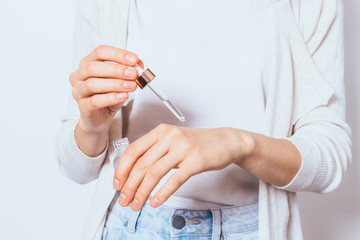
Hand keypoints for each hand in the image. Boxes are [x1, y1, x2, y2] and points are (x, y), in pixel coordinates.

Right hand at [70, 45, 138, 133]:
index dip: (117, 54)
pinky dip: (110, 98)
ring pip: (92, 84)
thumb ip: (128, 72)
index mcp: (87, 63)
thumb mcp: (120, 80)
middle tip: (133, 73)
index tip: (134, 59)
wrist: (100, 117)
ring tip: (131, 86)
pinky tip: (123, 96)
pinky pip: (94, 101)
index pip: (100, 52)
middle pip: (93, 67)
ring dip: (115, 84)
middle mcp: (79, 76)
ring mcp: (78, 91)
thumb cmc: (108, 95)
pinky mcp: (83, 107)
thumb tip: (139, 65)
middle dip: (116, 69)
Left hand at [113, 124, 254, 210]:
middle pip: (141, 164)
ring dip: (142, 192)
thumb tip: (133, 173)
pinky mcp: (195, 161)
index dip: (122, 169)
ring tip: (137, 204)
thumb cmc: (197, 143)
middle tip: (125, 200)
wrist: (225, 141)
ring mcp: (183, 148)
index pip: (133, 150)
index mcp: (160, 131)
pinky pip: (174, 180)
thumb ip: (155, 151)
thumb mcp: (173, 141)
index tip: (117, 184)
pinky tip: (155, 202)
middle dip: (130, 186)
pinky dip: (162, 193)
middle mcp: (169, 137)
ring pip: (154, 173)